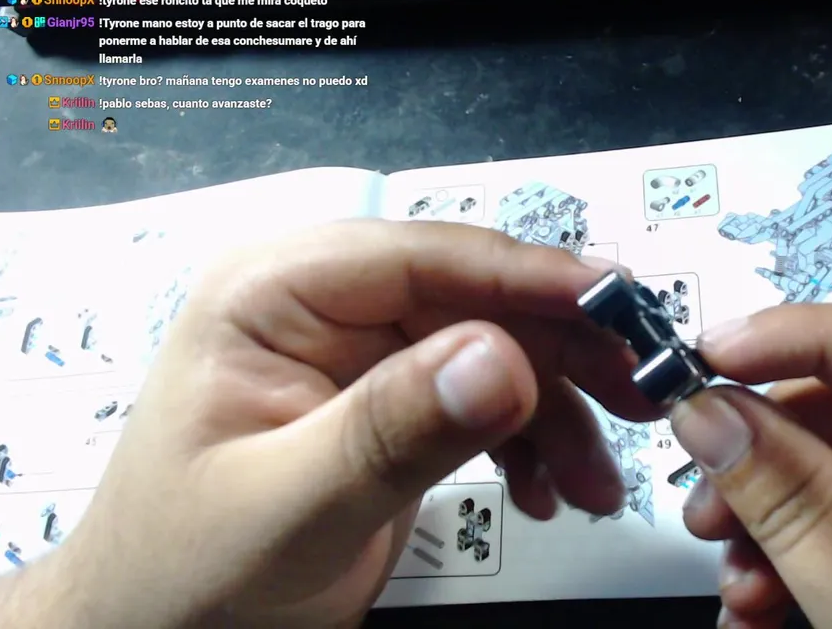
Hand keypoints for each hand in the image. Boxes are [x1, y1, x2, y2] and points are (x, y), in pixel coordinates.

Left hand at [52, 220, 650, 627]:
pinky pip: (481, 399)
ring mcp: (361, 354)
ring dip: (558, 412)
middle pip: (474, 298)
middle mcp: (324, 306)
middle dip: (563, 353)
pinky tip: (553, 492)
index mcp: (274, 292)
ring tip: (599, 485)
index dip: (528, 275)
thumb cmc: (188, 577)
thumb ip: (390, 431)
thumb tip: (502, 356)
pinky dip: (529, 442)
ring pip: (494, 349)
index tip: (617, 305)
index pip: (422, 255)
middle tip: (644, 398)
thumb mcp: (290, 507)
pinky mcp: (389, 404)